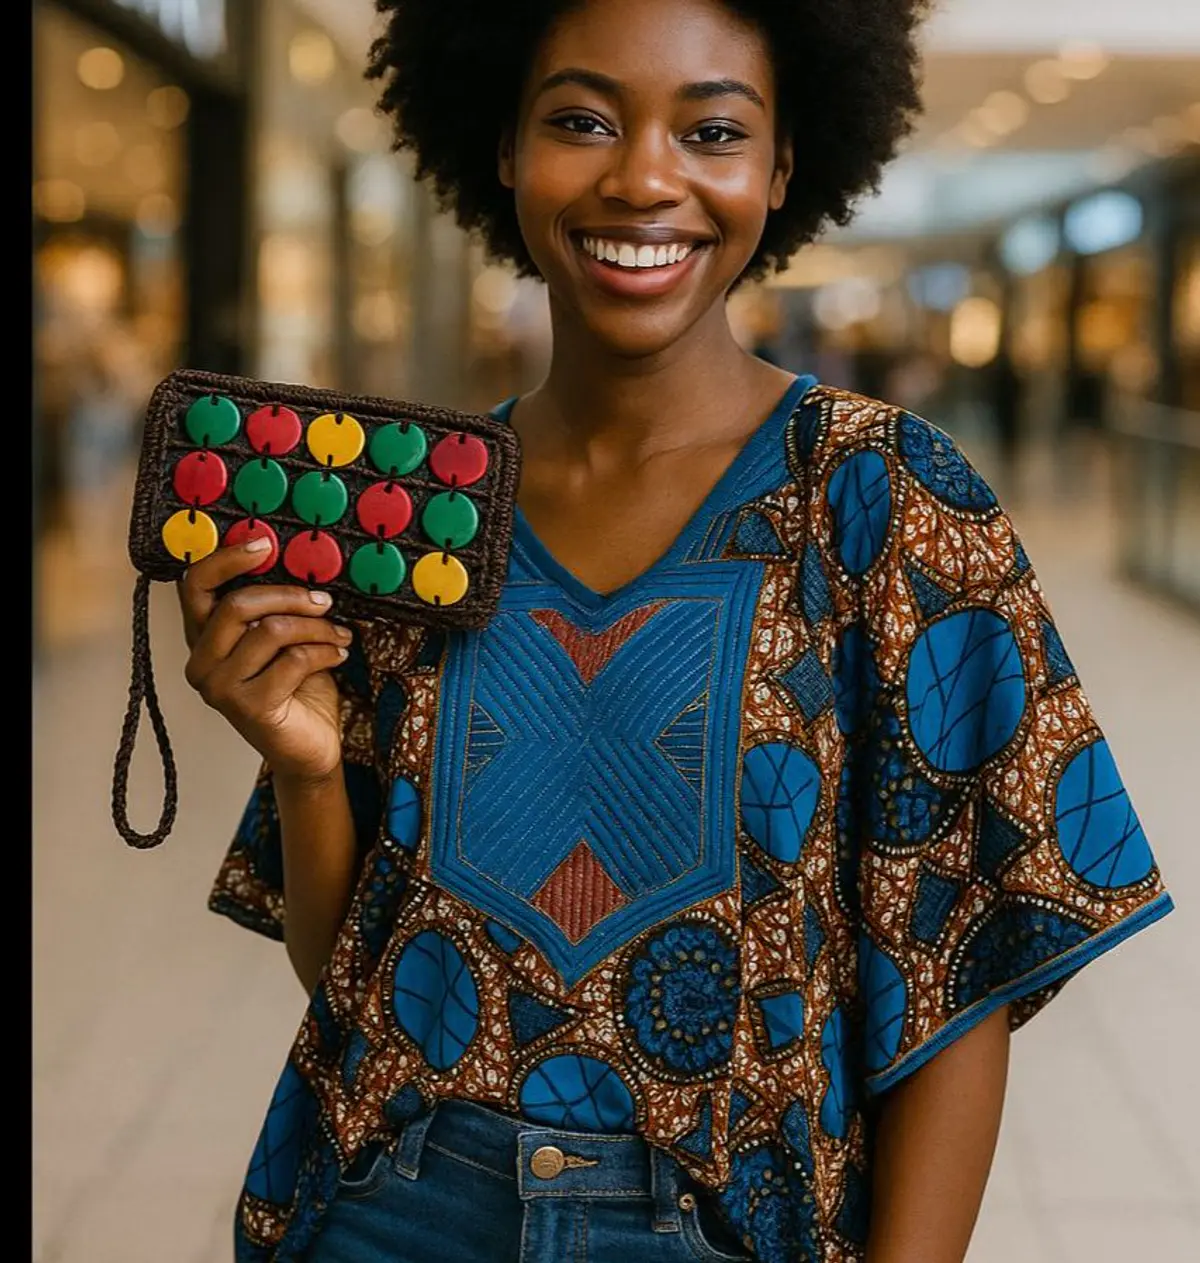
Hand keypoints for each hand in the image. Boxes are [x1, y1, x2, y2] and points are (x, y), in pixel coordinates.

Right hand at [177, 538, 352, 783]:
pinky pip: (293, 660)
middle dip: (290, 595)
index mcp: (203, 639)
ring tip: (339, 635)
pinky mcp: (248, 707)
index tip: (264, 544)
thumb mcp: (283, 641)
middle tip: (325, 600)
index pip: (194, 586)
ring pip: (270, 630)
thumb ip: (274, 610)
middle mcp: (201, 663)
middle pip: (238, 604)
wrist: (310, 748)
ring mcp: (219, 688)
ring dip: (316, 627)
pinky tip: (338, 655)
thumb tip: (297, 563)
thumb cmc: (297, 690)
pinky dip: (324, 652)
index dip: (226, 559)